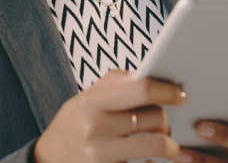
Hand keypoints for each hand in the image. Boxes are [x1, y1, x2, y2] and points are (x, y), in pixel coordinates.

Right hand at [34, 70, 190, 162]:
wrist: (46, 161)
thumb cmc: (69, 127)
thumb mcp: (82, 99)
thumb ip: (112, 83)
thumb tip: (143, 73)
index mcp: (91, 103)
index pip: (141, 89)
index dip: (167, 90)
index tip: (181, 94)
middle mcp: (96, 129)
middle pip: (154, 118)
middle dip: (167, 120)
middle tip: (166, 123)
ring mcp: (101, 155)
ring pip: (157, 144)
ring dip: (169, 144)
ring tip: (167, 144)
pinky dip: (154, 162)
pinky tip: (150, 159)